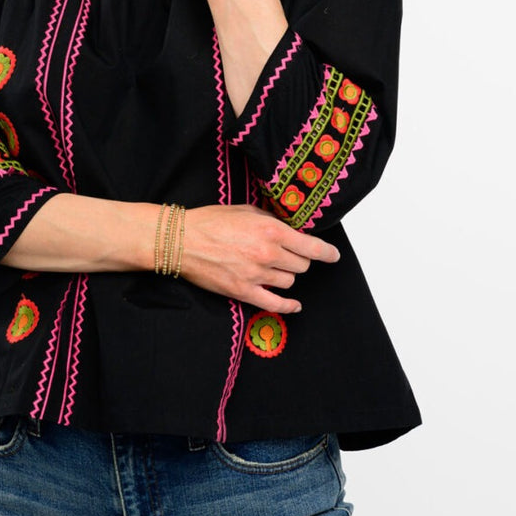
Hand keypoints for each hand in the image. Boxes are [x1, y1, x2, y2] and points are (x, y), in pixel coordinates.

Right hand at [180, 205, 339, 312]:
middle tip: (287, 256)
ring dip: (285, 276)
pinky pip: (275, 303)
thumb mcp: (245, 210)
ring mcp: (257, 274)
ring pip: (289, 282)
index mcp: (271, 230)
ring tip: (272, 269)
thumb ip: (270, 219)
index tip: (333, 255)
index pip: (311, 246)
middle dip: (298, 260)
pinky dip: (288, 306)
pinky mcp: (244, 291)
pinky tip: (295, 304)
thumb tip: (289, 228)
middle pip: (301, 266)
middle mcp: (268, 253)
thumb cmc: (210, 221)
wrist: (181, 240)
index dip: (327, 253)